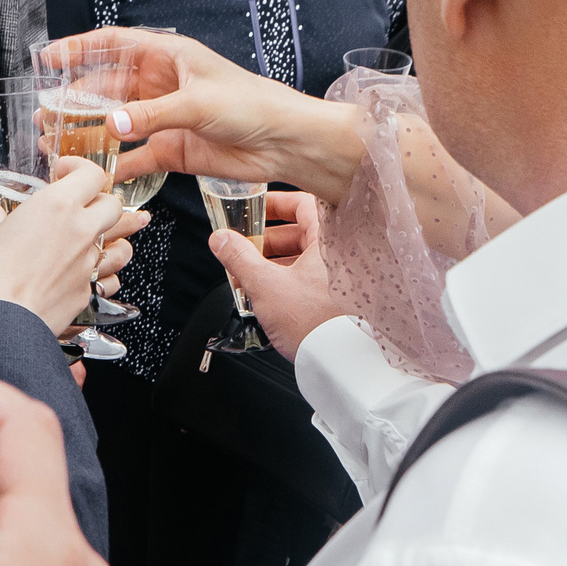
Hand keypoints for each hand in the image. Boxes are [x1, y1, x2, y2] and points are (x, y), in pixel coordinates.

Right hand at [0, 159, 139, 336]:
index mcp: (56, 206)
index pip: (90, 174)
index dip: (80, 169)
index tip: (65, 173)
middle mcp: (80, 231)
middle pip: (112, 205)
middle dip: (101, 201)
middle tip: (82, 205)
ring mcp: (87, 263)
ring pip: (120, 243)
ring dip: (114, 238)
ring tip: (103, 238)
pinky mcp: (87, 291)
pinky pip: (108, 278)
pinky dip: (103, 273)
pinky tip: (92, 273)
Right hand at [39, 28, 364, 204]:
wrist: (285, 142)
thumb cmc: (252, 105)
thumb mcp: (198, 102)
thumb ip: (152, 114)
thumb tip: (112, 124)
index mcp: (168, 57)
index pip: (114, 45)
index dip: (80, 48)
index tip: (50, 57)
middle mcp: (162, 84)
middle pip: (108, 87)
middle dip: (76, 98)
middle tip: (47, 112)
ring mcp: (165, 117)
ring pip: (116, 122)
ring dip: (89, 132)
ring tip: (59, 142)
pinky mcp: (172, 148)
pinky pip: (135, 155)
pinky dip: (116, 164)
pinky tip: (97, 171)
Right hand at [207, 190, 339, 360]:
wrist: (340, 363)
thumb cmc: (314, 323)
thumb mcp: (265, 286)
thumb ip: (239, 258)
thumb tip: (221, 239)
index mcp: (330, 237)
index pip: (303, 202)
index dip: (274, 203)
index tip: (253, 209)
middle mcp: (344, 250)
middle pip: (300, 231)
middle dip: (266, 240)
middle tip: (242, 248)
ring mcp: (346, 274)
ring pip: (305, 256)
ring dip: (275, 262)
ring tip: (250, 276)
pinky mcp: (344, 295)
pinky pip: (313, 275)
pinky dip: (290, 278)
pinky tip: (270, 294)